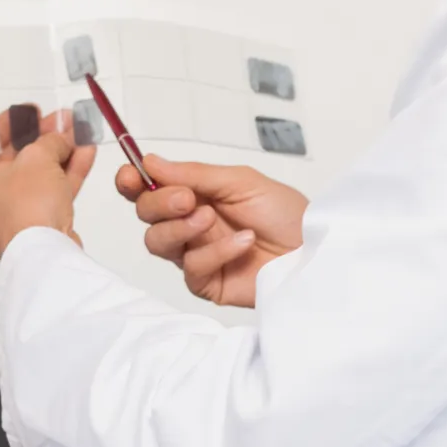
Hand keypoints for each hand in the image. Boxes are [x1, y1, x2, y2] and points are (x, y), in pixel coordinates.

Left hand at [0, 110, 95, 261]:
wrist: (43, 253)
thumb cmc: (25, 207)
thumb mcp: (37, 158)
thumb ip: (50, 140)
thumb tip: (60, 136)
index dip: (5, 122)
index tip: (27, 112)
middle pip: (13, 156)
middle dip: (41, 135)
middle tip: (61, 121)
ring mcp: (13, 210)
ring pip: (37, 173)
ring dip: (59, 151)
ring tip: (79, 131)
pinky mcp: (36, 223)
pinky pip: (51, 190)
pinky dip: (67, 171)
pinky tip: (86, 153)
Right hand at [116, 156, 306, 306]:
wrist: (315, 249)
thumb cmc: (286, 213)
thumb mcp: (241, 181)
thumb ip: (195, 174)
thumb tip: (150, 163)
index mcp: (194, 195)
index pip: (149, 189)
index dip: (132, 182)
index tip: (131, 176)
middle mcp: (189, 225)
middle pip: (146, 216)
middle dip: (159, 203)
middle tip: (186, 199)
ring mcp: (195, 255)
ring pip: (158, 243)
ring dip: (180, 228)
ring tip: (210, 219)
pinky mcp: (207, 283)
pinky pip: (192, 268)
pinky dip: (215, 252)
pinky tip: (242, 242)